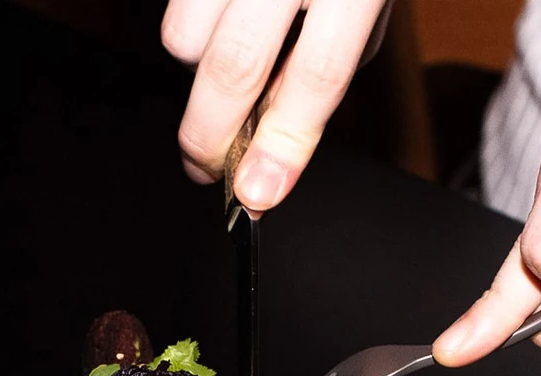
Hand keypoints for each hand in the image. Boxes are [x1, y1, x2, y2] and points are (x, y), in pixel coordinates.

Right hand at [163, 0, 389, 212]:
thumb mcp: (366, 0)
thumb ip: (327, 61)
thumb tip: (278, 137)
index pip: (319, 74)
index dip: (286, 141)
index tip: (258, 191)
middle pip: (234, 65)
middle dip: (212, 135)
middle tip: (207, 166)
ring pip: (184, 35)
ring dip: (197, 66)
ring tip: (226, 51)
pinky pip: (174, 7)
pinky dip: (191, 25)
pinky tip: (222, 16)